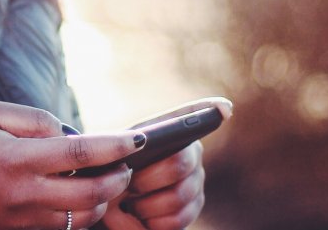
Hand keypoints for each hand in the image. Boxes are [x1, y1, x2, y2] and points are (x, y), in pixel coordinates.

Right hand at [0, 101, 146, 229]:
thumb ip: (31, 119)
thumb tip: (68, 132)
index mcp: (16, 159)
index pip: (81, 152)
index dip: (116, 146)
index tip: (139, 139)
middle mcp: (24, 194)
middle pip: (92, 193)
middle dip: (119, 178)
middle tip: (126, 163)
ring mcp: (23, 219)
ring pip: (83, 217)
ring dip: (104, 199)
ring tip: (107, 179)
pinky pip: (64, 228)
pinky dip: (82, 213)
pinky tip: (82, 196)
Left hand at [101, 98, 231, 229]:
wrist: (103, 199)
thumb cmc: (107, 170)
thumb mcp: (107, 155)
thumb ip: (125, 144)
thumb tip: (143, 139)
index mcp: (169, 131)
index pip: (191, 116)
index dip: (210, 109)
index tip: (223, 108)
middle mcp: (190, 152)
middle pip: (179, 163)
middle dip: (148, 179)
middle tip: (128, 185)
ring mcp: (195, 180)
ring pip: (179, 196)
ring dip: (146, 204)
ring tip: (129, 203)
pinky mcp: (193, 208)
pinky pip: (177, 219)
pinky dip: (153, 221)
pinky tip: (141, 216)